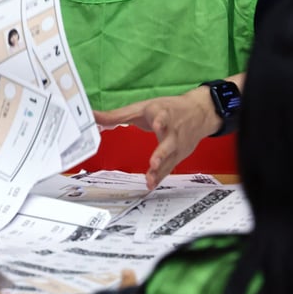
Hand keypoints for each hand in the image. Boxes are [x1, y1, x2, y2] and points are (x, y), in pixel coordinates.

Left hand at [94, 85, 219, 189]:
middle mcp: (173, 130)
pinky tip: (151, 184)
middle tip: (153, 162)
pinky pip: (170, 167)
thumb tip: (92, 117)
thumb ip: (117, 116)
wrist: (200, 111)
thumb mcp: (141, 108)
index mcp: (163, 114)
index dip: (161, 121)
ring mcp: (178, 144)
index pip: (163, 117)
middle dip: (162, 153)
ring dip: (160, 170)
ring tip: (150, 179)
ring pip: (170, 159)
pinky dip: (161, 176)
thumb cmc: (167, 108)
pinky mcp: (180, 154)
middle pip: (169, 143)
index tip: (158, 124)